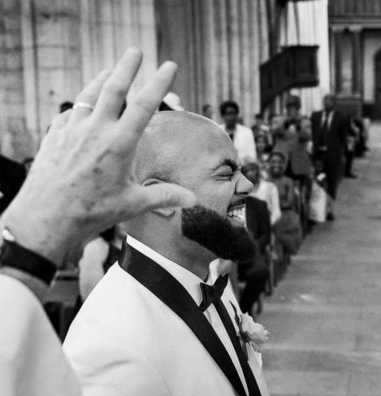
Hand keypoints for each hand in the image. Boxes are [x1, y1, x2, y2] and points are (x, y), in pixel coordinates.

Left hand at [1, 48, 195, 265]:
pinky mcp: (55, 136)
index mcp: (119, 144)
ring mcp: (72, 130)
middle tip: (135, 51)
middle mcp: (95, 130)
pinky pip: (70, 113)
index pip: (144, 105)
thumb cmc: (90, 212)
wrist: (46, 217)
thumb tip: (192, 199)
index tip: (169, 66)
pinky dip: (81, 105)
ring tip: (109, 70)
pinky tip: (83, 106)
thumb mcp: (133, 204)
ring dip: (101, 80)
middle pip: (113, 88)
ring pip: (88, 96)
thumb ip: (164, 196)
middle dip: (127, 67)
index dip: (159, 83)